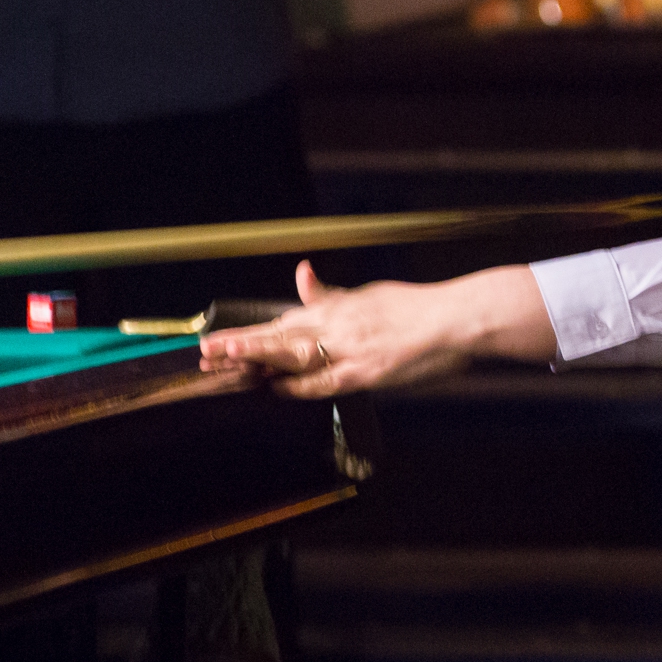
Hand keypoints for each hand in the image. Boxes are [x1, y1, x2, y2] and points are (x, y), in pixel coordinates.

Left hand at [198, 258, 557, 398]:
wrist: (455, 318)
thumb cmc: (418, 307)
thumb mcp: (370, 294)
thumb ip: (332, 293)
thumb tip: (302, 274)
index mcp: (341, 306)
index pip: (286, 320)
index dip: (252, 332)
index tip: (221, 340)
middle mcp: (340, 324)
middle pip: (281, 335)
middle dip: (241, 344)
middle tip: (206, 351)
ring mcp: (351, 347)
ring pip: (294, 354)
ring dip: (257, 360)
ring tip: (225, 364)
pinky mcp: (367, 369)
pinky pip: (324, 380)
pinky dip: (297, 385)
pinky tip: (275, 388)